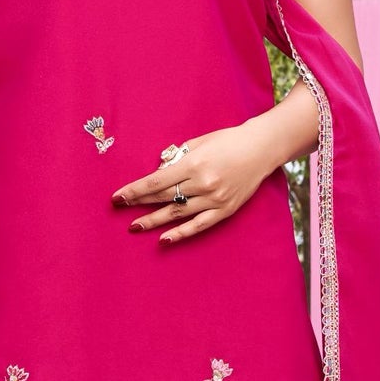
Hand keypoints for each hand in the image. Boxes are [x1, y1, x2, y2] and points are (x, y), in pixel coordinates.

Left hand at [113, 119, 278, 244]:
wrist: (261, 149)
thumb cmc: (227, 141)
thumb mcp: (198, 143)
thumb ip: (177, 158)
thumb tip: (157, 173)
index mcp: (194, 164)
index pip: (156, 182)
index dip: (135, 190)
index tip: (118, 197)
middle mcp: (203, 184)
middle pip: (163, 198)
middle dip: (139, 203)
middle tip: (121, 209)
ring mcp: (215, 199)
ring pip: (177, 213)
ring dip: (154, 221)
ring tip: (135, 226)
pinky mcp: (225, 210)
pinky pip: (199, 225)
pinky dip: (180, 233)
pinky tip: (164, 239)